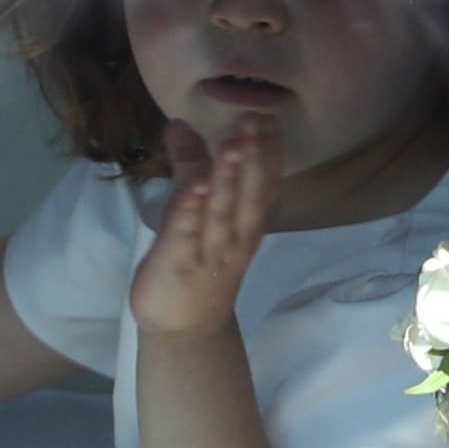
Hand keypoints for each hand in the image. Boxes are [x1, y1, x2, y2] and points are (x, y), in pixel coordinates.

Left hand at [130, 119, 281, 338]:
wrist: (185, 330)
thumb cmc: (194, 267)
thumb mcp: (196, 214)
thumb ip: (189, 169)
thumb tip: (181, 124)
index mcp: (243, 224)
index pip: (263, 185)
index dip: (268, 153)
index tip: (270, 117)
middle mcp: (234, 237)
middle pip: (247, 194)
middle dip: (252, 157)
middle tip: (256, 119)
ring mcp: (208, 251)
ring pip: (222, 212)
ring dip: (229, 179)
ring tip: (233, 146)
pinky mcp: (178, 262)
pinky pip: (188, 234)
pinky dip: (193, 210)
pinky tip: (197, 188)